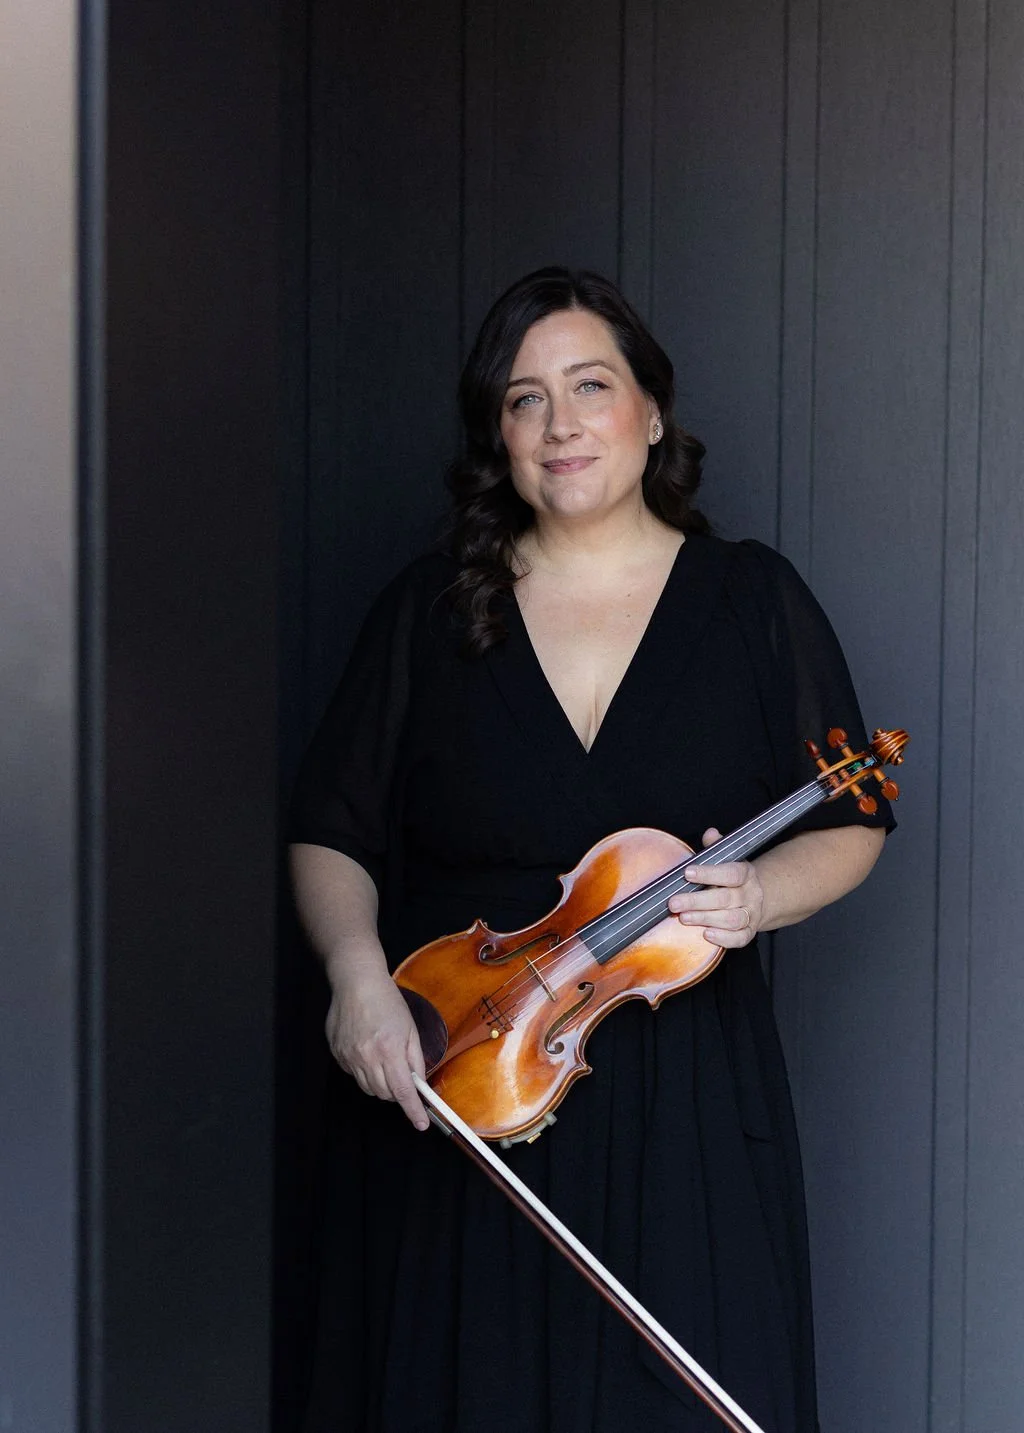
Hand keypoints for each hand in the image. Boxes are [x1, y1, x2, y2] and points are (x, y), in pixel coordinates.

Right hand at [325, 965, 429, 1130]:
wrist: (356, 983)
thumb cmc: (386, 1001)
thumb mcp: (410, 1028)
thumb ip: (415, 1058)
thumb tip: (420, 1083)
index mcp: (389, 1050)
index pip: (403, 1091)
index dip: (413, 1111)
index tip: (421, 1124)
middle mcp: (367, 1057)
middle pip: (384, 1094)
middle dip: (397, 1093)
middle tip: (402, 1076)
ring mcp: (349, 1057)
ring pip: (368, 1089)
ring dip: (381, 1085)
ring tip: (385, 1062)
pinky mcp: (338, 1054)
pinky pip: (354, 1076)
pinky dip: (365, 1073)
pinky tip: (368, 1053)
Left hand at [666, 827, 764, 948]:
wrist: (758, 899)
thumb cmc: (733, 879)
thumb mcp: (727, 860)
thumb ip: (716, 848)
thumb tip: (710, 834)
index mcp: (746, 874)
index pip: (730, 873)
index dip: (709, 873)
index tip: (687, 872)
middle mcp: (750, 895)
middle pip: (725, 899)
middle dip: (697, 901)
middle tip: (674, 902)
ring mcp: (751, 914)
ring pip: (731, 919)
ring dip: (706, 919)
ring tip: (683, 918)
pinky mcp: (749, 932)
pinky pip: (739, 938)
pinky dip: (724, 938)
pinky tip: (706, 934)